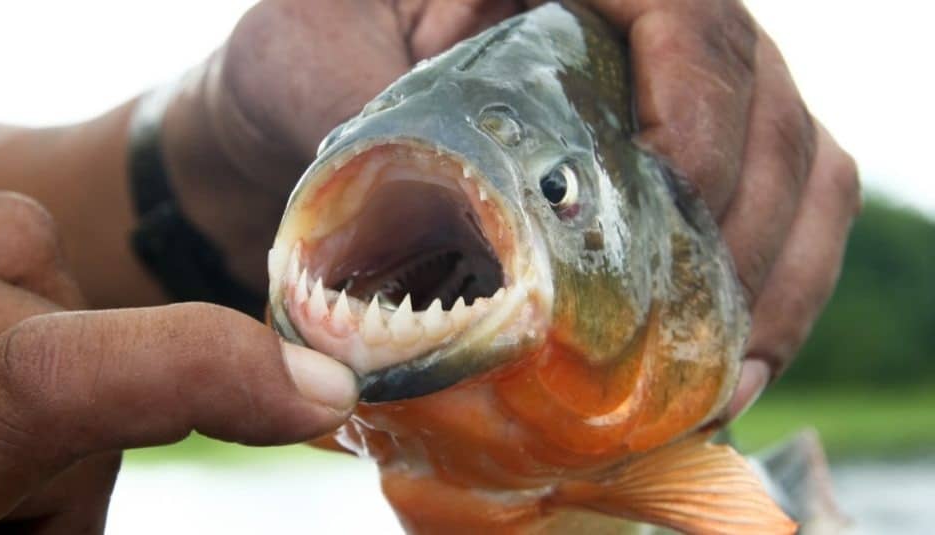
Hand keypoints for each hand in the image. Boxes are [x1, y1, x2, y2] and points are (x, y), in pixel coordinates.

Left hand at [0, 187, 356, 532]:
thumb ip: (77, 498)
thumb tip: (279, 427)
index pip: (48, 382)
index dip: (193, 370)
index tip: (314, 396)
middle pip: (62, 357)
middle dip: (74, 444)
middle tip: (1, 509)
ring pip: (47, 282)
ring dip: (50, 362)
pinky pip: (15, 230)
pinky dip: (29, 283)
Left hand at [158, 0, 858, 419]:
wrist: (290, 110)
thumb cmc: (296, 65)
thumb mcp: (312, 64)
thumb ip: (379, 126)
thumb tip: (477, 239)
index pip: (684, 16)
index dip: (699, 113)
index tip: (664, 202)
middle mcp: (640, 22)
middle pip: (762, 100)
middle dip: (743, 228)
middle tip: (692, 332)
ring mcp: (670, 93)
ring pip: (799, 162)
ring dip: (775, 277)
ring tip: (726, 373)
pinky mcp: (677, 160)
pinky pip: (785, 210)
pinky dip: (777, 291)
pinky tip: (730, 367)